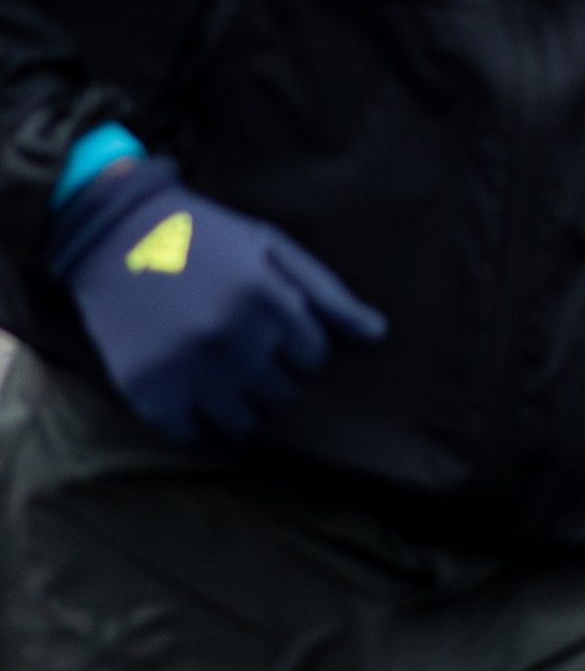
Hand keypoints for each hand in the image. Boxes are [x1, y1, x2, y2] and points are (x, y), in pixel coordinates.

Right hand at [43, 158, 385, 445]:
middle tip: (246, 353)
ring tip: (225, 380)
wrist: (116, 236)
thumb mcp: (274, 248)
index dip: (298, 347)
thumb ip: (328, 295)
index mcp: (270, 301)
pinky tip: (197, 403)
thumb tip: (379, 337)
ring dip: (242, 407)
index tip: (276, 333)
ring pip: (244, 422)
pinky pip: (193, 437)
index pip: (313, 358)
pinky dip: (201, 428)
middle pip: (282, 393)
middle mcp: (234, 340)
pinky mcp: (149, 393)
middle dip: (273, 375)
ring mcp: (190, 370)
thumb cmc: (207, 238)